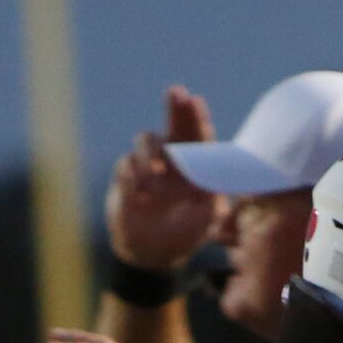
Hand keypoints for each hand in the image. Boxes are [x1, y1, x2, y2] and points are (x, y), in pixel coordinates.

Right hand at [106, 86, 219, 269]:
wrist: (153, 251)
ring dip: (152, 151)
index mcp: (195, 163)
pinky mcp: (125, 178)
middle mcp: (172, 157)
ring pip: (146, 140)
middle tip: (176, 92)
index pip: (198, 134)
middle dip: (175, 107)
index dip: (196, 116)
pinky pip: (125, 166)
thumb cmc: (185, 233)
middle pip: (174, 124)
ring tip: (156, 174)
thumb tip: (216, 185)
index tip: (194, 101)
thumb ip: (211, 201)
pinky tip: (139, 196)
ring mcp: (147, 165)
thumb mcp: (205, 219)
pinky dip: (131, 176)